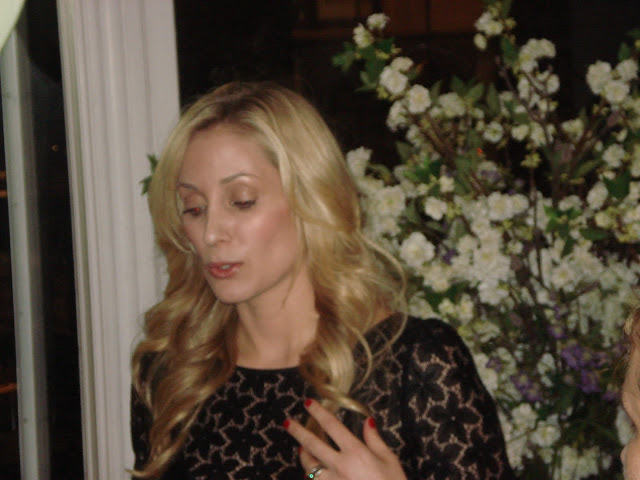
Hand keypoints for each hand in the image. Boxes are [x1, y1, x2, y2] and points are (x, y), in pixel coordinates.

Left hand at [284, 398, 406, 479]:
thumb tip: (368, 421)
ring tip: (301, 448)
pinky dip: (312, 476)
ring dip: (303, 455)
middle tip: (287, 422)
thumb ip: (375, 440)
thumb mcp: (389, 461)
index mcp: (355, 452)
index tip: (308, 403)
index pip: (332, 426)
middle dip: (298, 431)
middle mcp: (340, 466)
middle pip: (313, 445)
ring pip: (309, 466)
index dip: (319, 412)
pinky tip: (311, 473)